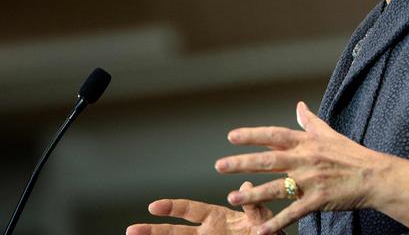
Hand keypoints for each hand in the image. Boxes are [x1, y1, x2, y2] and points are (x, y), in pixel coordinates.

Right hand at [126, 181, 274, 234]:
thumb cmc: (269, 231)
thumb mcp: (263, 217)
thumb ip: (253, 206)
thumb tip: (245, 186)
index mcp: (218, 217)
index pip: (191, 210)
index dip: (173, 207)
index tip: (153, 206)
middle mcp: (208, 233)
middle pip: (176, 232)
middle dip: (154, 231)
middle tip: (132, 230)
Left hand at [215, 102, 389, 234]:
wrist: (374, 176)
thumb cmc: (352, 154)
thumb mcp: (329, 133)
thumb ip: (310, 121)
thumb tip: (298, 105)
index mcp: (307, 142)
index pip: (274, 135)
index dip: (252, 135)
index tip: (231, 136)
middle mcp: (305, 159)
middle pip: (268, 160)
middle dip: (242, 163)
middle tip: (220, 165)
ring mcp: (311, 180)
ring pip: (276, 188)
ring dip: (252, 193)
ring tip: (231, 196)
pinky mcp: (318, 200)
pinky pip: (293, 213)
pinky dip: (276, 222)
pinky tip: (260, 230)